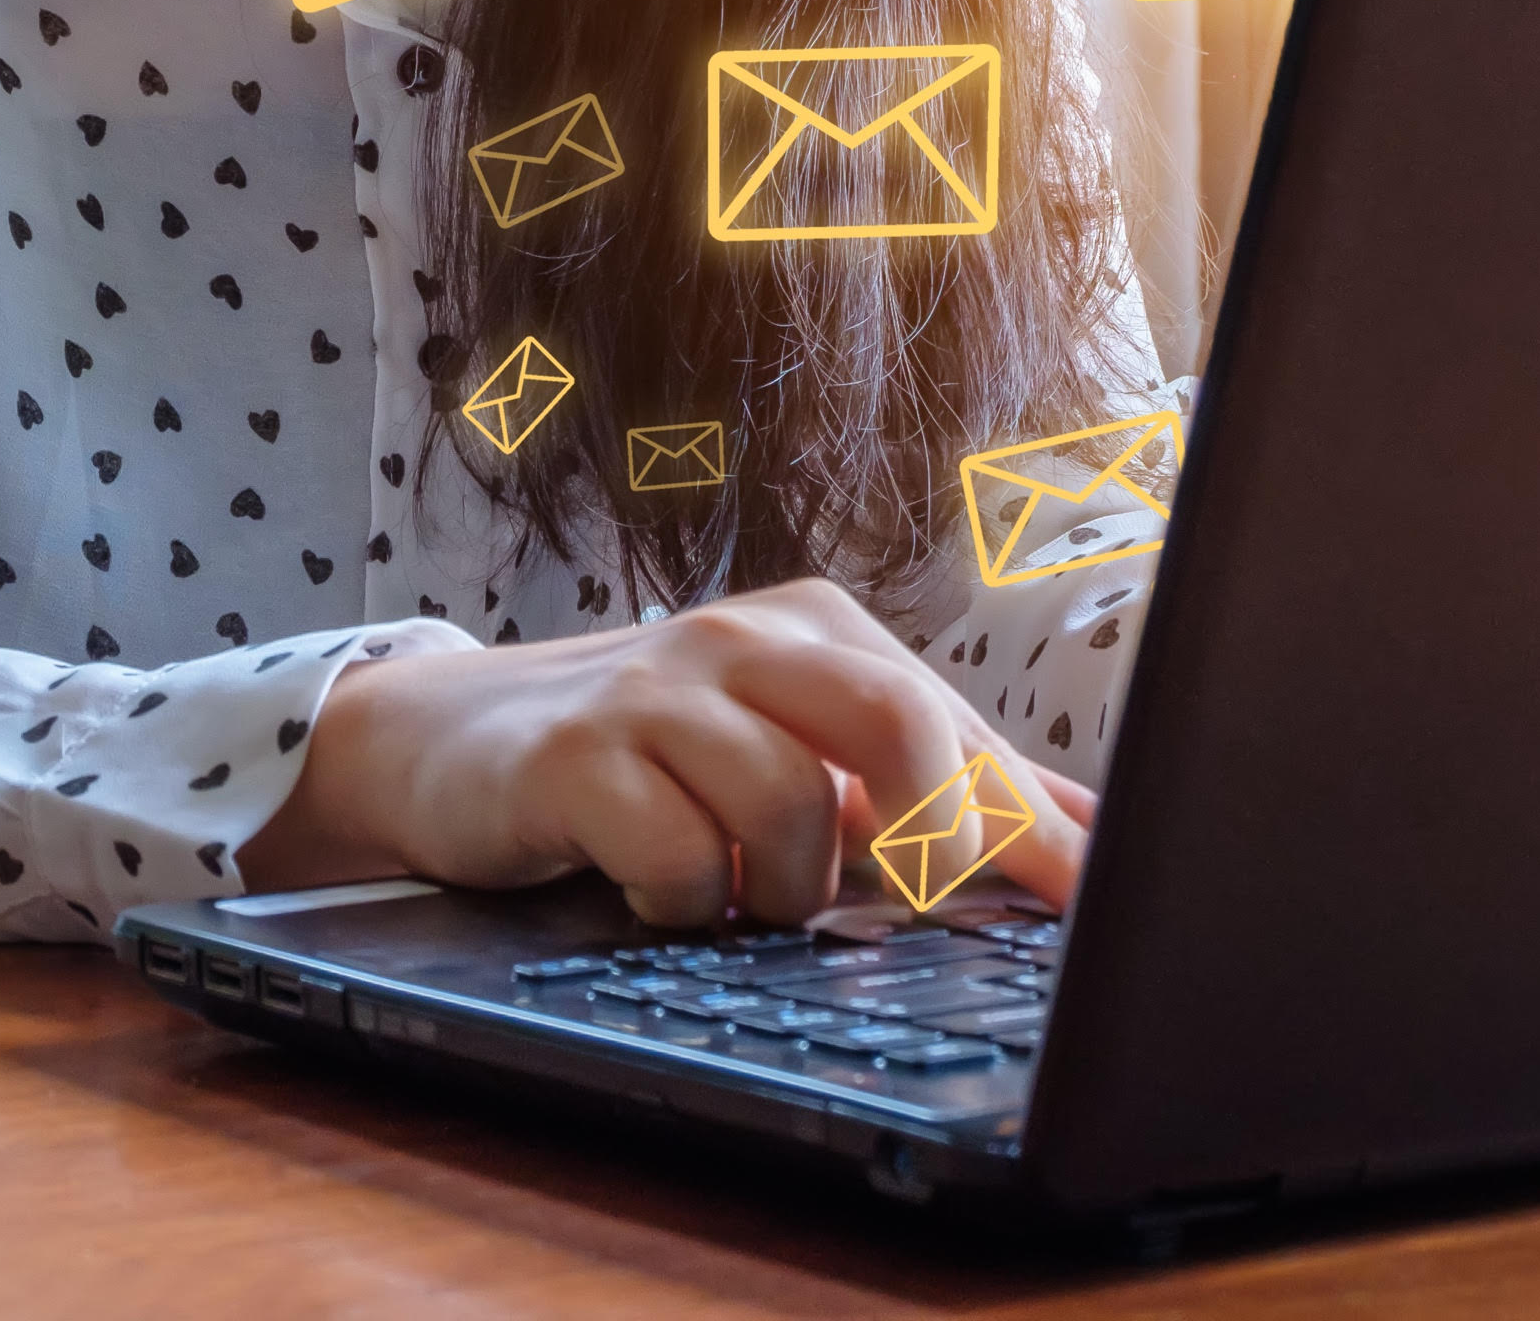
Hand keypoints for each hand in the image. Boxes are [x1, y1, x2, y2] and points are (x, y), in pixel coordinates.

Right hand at [239, 578, 1098, 926]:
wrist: (452, 746)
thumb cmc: (648, 758)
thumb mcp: (794, 754)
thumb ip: (932, 787)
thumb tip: (1087, 839)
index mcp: (820, 633)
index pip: (961, 728)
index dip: (1033, 832)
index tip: (1087, 906)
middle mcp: (745, 642)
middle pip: (898, 721)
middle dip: (929, 834)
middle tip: (906, 903)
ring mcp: (658, 692)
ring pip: (792, 803)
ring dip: (787, 889)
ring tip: (746, 895)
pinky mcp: (577, 756)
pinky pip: (680, 854)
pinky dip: (691, 901)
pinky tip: (660, 891)